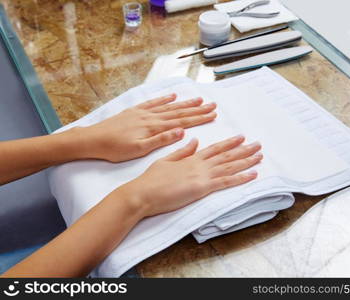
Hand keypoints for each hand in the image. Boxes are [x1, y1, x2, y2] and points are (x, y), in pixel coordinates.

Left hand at [76, 94, 216, 161]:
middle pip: (179, 112)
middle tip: (212, 105)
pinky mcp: (134, 111)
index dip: (198, 118)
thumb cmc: (115, 149)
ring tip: (198, 100)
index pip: (182, 122)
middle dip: (197, 109)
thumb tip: (181, 131)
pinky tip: (172, 96)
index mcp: (154, 127)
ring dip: (185, 103)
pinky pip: (153, 103)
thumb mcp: (139, 149)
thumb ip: (161, 140)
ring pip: (168, 107)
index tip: (212, 114)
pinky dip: (164, 99)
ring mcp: (143, 112)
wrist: (93, 139)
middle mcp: (151, 117)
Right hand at [114, 135, 262, 216]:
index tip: (241, 137)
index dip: (229, 143)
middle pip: (227, 156)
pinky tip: (253, 174)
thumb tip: (194, 141)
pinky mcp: (202, 188)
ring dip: (246, 161)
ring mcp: (202, 176)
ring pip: (230, 166)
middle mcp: (200, 164)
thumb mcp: (167, 160)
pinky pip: (226, 182)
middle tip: (258, 145)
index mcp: (191, 158)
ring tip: (260, 156)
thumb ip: (182, 151)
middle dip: (244, 150)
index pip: (215, 148)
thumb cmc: (151, 179)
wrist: (143, 192)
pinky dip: (241, 178)